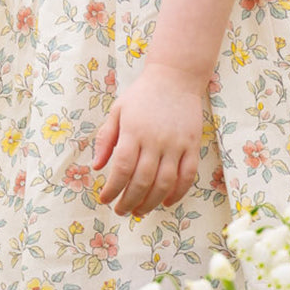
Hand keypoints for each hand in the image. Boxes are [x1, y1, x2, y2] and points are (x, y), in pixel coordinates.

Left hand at [92, 63, 204, 217]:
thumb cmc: (142, 95)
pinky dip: (178, 193)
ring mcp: (176, 144)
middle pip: (142, 180)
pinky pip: (188, 176)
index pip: (122, 168)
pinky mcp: (192, 145)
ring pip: (165, 183)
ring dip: (151, 202)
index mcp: (134, 131)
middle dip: (129, 201)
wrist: (176, 77)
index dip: (113, 189)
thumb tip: (96, 166)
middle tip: (121, 211)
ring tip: (139, 211)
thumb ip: (106, 138)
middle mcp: (155, 140)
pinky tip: (166, 202)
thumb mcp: (118, 111)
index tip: (105, 199)